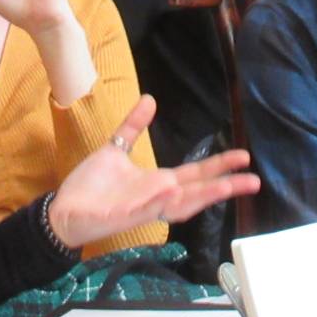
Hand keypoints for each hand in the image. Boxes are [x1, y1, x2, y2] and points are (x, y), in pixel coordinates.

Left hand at [48, 95, 260, 248]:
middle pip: (198, 191)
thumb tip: (151, 99)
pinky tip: (171, 191)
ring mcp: (143, 209)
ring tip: (225, 187)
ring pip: (178, 205)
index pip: (196, 173)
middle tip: (253, 180)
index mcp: (159, 182)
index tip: (244, 157)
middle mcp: (157, 197)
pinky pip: (145, 210)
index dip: (220, 166)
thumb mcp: (116, 148)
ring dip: (200, 196)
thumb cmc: (91, 186)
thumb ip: (134, 126)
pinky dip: (158, 202)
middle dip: (225, 186)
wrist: (63, 210)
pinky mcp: (124, 217)